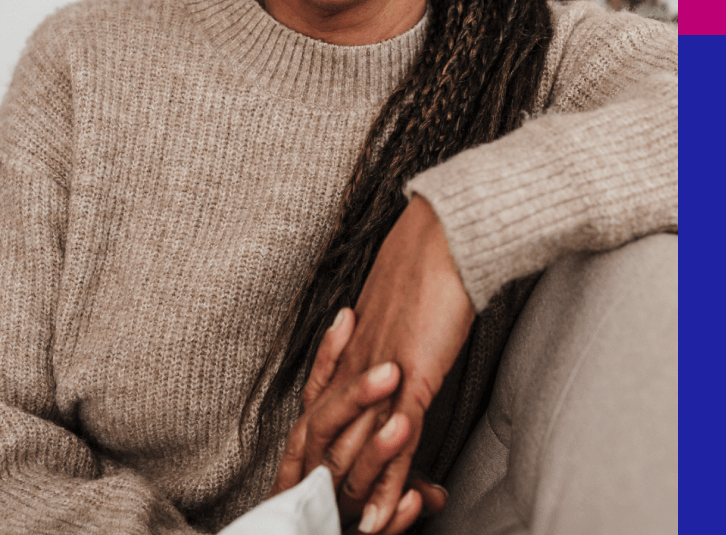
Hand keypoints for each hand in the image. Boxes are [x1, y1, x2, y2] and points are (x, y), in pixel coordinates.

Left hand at [301, 194, 473, 532]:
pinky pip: (394, 445)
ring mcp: (378, 377)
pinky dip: (390, 488)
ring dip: (354, 498)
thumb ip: (386, 340)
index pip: (313, 413)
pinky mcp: (409, 381)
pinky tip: (388, 516)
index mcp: (346, 350)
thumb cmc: (425, 266)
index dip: (302, 455)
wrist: (443, 238)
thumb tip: (392, 362)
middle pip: (322, 442)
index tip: (299, 486)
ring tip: (353, 534)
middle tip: (316, 523)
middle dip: (317, 489)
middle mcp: (353, 368)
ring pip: (355, 451)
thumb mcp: (393, 310)